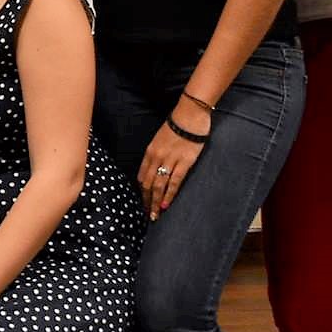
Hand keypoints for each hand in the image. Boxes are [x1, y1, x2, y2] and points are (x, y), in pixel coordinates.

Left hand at [138, 100, 208, 220]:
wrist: (189, 116)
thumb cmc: (176, 126)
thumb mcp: (160, 140)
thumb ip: (156, 154)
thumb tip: (155, 169)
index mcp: (149, 152)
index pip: (142, 176)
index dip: (142, 191)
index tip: (143, 201)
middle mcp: (156, 158)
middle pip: (148, 184)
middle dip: (147, 201)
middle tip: (147, 214)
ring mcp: (169, 161)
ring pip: (159, 186)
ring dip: (156, 202)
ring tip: (154, 215)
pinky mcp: (184, 163)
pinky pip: (174, 182)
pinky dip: (169, 195)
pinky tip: (166, 205)